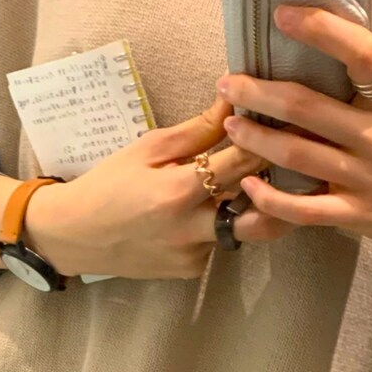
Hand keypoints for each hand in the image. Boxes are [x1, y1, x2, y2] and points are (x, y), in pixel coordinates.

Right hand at [22, 96, 288, 280]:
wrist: (76, 235)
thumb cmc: (108, 183)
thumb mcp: (148, 148)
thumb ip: (196, 130)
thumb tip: (234, 100)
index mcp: (179, 192)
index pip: (241, 162)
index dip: (268, 140)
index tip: (289, 123)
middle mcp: (192, 230)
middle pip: (259, 209)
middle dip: (279, 184)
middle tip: (296, 163)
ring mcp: (194, 256)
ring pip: (241, 228)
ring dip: (250, 205)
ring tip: (258, 182)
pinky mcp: (192, 271)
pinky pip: (220, 244)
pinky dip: (220, 224)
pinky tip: (207, 211)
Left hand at [217, 5, 371, 296]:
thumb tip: (335, 57)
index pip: (361, 54)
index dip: (321, 30)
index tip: (284, 15)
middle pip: (307, 107)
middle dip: (258, 92)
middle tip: (229, 82)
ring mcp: (367, 178)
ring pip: (296, 155)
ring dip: (256, 139)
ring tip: (231, 125)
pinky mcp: (359, 215)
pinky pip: (304, 210)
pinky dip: (271, 198)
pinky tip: (251, 187)